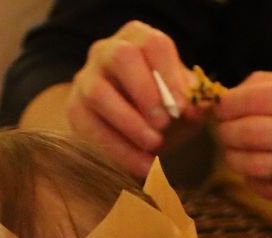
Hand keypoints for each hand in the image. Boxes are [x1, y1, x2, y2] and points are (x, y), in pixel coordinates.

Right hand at [61, 21, 200, 176]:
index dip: (169, 74)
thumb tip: (197, 108)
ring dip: (129, 123)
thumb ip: (192, 101)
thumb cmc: (162, 108)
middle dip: (144, 92)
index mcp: (138, 39)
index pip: (153, 44)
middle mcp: (107, 51)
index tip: (182, 108)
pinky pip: (90, 127)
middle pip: (121, 57)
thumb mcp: (181, 101)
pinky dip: (119, 150)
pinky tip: (141, 165)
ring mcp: (86, 79)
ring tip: (154, 146)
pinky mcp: (75, 110)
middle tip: (164, 124)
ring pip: (99, 93)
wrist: (130, 129)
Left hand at [212, 70, 271, 211]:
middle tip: (225, 132)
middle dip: (227, 132)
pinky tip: (258, 170)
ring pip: (254, 166)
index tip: (221, 108)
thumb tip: (235, 92)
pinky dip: (253, 180)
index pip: (256, 99)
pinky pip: (268, 190)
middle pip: (249, 133)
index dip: (228, 105)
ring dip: (234, 158)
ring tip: (236, 152)